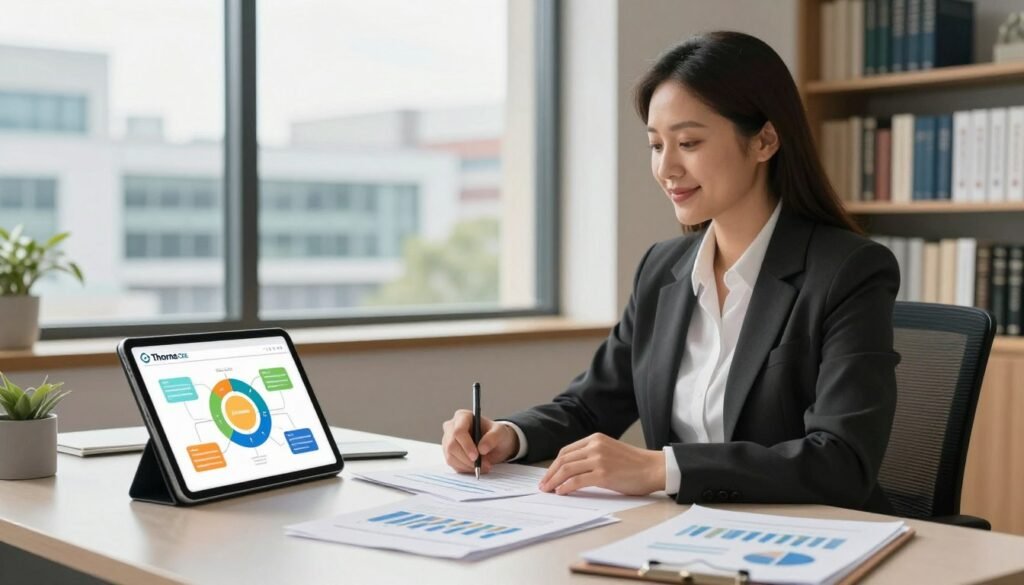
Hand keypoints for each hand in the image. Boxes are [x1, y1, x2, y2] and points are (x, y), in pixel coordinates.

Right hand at [441, 410, 518, 473]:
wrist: (495, 444)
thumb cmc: (496, 434)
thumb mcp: (500, 432)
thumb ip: (493, 438)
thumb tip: (482, 448)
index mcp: (463, 416)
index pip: (458, 431)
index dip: (466, 445)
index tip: (476, 456)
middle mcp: (451, 427)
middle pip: (452, 445)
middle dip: (467, 459)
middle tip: (481, 465)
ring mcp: (448, 441)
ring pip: (451, 456)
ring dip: (467, 465)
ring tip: (483, 467)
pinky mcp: (449, 453)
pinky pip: (453, 464)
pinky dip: (465, 469)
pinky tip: (475, 467)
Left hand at [538, 433, 664, 495]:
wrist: (654, 468)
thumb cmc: (635, 464)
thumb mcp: (610, 451)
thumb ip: (592, 455)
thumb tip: (572, 471)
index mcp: (595, 438)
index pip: (567, 451)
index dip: (554, 464)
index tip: (548, 474)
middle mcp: (595, 446)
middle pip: (563, 459)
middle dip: (550, 473)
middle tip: (543, 484)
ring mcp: (599, 459)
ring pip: (567, 470)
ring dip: (553, 481)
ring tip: (548, 490)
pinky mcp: (603, 474)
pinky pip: (577, 481)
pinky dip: (565, 487)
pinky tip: (560, 491)